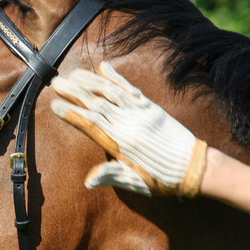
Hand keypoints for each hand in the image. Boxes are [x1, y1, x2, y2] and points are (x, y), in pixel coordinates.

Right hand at [50, 62, 207, 196]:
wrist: (195, 168)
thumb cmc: (163, 179)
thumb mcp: (136, 182)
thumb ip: (111, 176)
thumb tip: (88, 181)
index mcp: (122, 143)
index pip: (91, 123)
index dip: (72, 113)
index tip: (54, 104)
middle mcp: (129, 124)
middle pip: (97, 103)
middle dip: (74, 92)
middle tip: (55, 82)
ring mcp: (141, 113)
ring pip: (111, 92)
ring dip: (90, 81)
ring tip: (72, 73)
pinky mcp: (152, 107)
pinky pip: (131, 89)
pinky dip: (117, 78)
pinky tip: (104, 67)